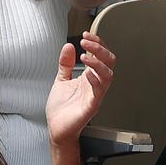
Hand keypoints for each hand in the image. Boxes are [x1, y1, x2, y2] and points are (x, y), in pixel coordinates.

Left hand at [46, 31, 114, 146]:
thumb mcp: (61, 80)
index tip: (86, 34)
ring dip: (98, 62)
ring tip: (85, 55)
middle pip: (109, 61)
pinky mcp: (92, 106)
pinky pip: (100, 91)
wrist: (56, 130)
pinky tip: (86, 73)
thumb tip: (68, 46)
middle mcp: (96, 84)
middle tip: (86, 41)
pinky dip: (95, 79)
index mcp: (90, 76)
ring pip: (108, 74)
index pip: (101, 55)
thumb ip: (66, 64)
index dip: (97, 43)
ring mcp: (95, 94)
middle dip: (100, 48)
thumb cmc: (61, 109)